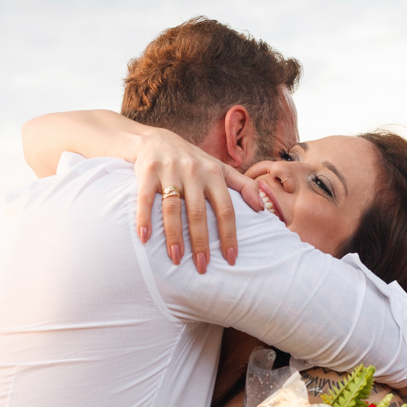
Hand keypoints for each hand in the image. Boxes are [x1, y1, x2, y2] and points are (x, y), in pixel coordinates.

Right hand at [132, 129, 264, 273]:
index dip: (229, 235)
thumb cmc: (192, 160)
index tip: (230, 259)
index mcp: (214, 173)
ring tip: (176, 259)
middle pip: (198, 213)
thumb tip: (262, 208)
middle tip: (202, 267)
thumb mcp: (219, 168)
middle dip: (201, 242)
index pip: (225, 209)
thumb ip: (243, 185)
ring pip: (172, 209)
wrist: (155, 139)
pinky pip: (145, 199)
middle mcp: (193, 172)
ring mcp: (170, 171)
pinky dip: (144, 219)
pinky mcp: (147, 172)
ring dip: (174, 236)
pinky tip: (144, 239)